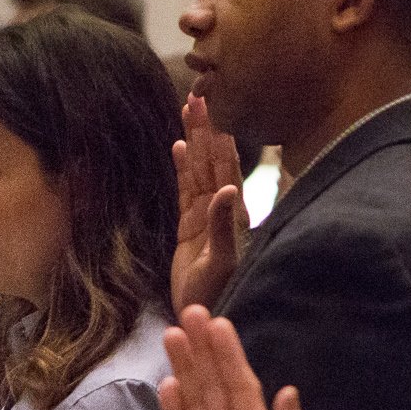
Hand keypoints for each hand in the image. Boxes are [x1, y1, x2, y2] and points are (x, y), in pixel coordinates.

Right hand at [160, 307, 312, 409]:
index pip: (243, 388)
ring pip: (196, 404)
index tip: (218, 323)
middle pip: (216, 387)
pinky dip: (173, 409)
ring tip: (173, 336)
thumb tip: (290, 392)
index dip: (230, 356)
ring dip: (185, 371)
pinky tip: (168, 382)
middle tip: (190, 313)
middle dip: (203, 352)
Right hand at [171, 94, 247, 310]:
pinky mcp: (188, 228)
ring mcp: (204, 217)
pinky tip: (178, 147)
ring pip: (198, 169)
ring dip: (194, 141)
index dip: (220, 136)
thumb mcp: (221, 261)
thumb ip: (223, 225)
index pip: (226, 165)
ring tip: (189, 110)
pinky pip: (185, 190)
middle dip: (206, 128)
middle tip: (199, 94)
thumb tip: (227, 189)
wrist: (202, 315)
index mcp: (232, 212)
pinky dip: (182, 168)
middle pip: (211, 160)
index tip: (216, 106)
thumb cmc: (217, 293)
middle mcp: (221, 209)